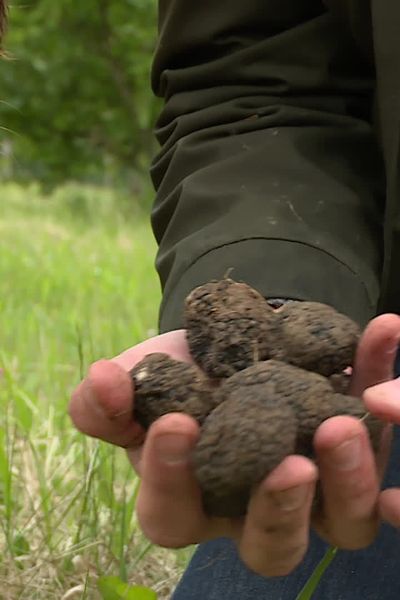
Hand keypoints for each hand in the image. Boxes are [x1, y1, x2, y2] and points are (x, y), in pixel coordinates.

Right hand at [69, 314, 399, 576]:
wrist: (231, 341)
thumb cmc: (179, 374)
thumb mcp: (137, 382)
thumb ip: (106, 396)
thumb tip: (101, 379)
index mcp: (193, 502)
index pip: (174, 515)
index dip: (171, 479)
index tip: (175, 424)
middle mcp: (255, 511)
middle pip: (273, 546)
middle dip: (280, 510)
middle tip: (290, 466)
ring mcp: (314, 488)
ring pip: (344, 519)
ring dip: (351, 476)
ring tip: (342, 421)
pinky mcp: (355, 445)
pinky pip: (379, 430)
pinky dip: (381, 383)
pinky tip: (381, 332)